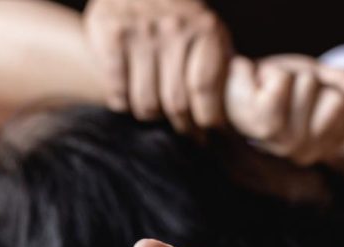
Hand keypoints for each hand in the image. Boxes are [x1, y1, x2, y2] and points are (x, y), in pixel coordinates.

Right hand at [84, 0, 230, 132]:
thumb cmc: (182, 13)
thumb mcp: (210, 30)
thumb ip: (221, 65)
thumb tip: (232, 115)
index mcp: (206, 30)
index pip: (206, 92)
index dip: (208, 123)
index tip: (209, 136)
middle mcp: (174, 29)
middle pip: (177, 103)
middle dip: (184, 127)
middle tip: (188, 134)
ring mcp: (141, 32)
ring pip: (146, 102)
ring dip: (152, 117)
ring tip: (158, 115)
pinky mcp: (111, 34)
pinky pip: (118, 89)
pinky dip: (123, 103)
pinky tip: (129, 101)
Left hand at [226, 55, 343, 165]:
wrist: (232, 82)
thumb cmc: (277, 85)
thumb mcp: (320, 80)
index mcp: (325, 148)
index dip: (337, 91)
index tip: (311, 97)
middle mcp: (306, 153)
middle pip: (337, 100)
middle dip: (315, 83)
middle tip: (289, 92)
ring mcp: (284, 143)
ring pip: (309, 86)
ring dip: (292, 76)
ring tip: (273, 90)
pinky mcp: (261, 125)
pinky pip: (283, 82)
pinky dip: (273, 72)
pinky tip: (259, 86)